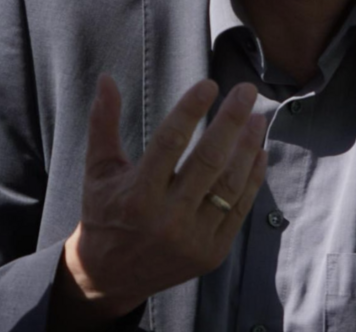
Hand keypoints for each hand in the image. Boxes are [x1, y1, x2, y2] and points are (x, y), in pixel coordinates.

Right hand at [54, 75, 266, 324]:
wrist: (111, 275)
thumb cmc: (104, 212)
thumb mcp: (97, 169)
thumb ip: (103, 123)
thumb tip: (105, 79)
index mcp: (137, 194)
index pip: (169, 142)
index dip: (190, 110)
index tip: (208, 84)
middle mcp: (167, 218)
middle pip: (208, 161)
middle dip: (231, 121)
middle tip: (246, 91)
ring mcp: (193, 238)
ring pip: (229, 185)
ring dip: (248, 147)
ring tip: (257, 117)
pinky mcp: (212, 252)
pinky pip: (238, 209)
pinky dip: (252, 179)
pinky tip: (258, 152)